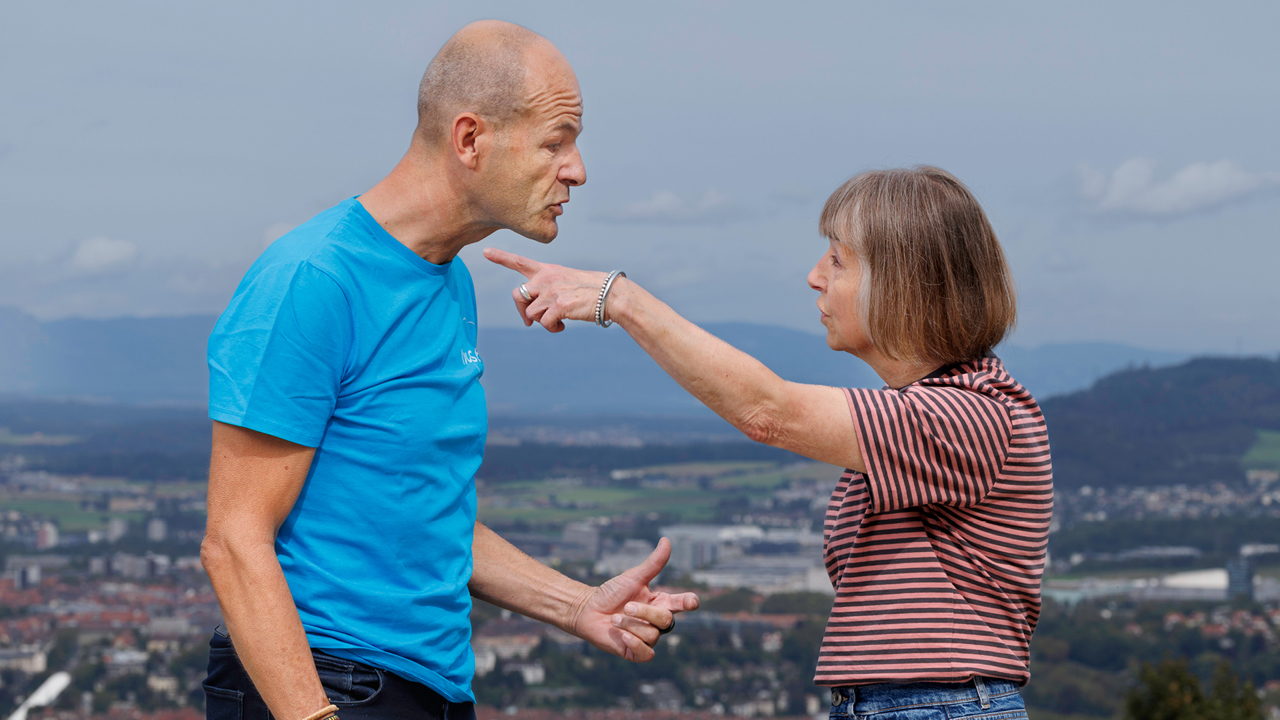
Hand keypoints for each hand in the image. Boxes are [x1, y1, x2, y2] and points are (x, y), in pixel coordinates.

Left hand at [483, 247, 610, 331]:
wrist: (610, 294)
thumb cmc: (591, 290)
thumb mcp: (566, 281)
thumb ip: (547, 291)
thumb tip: (533, 316)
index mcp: (548, 270)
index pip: (520, 262)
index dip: (501, 257)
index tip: (486, 252)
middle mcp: (546, 279)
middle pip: (517, 295)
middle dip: (522, 311)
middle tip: (531, 322)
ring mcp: (551, 292)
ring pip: (531, 313)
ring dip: (542, 322)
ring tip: (558, 322)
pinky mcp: (558, 306)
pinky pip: (544, 323)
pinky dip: (552, 328)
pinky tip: (563, 326)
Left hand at [566, 537, 698, 661]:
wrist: (587, 610)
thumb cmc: (611, 592)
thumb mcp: (633, 577)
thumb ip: (653, 563)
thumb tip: (666, 540)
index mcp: (660, 602)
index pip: (682, 604)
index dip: (689, 602)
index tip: (692, 602)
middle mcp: (656, 621)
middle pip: (665, 620)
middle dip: (644, 612)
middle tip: (626, 606)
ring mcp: (647, 638)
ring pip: (652, 635)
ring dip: (630, 625)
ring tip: (614, 619)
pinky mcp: (635, 652)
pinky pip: (647, 654)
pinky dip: (634, 644)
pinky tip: (621, 636)